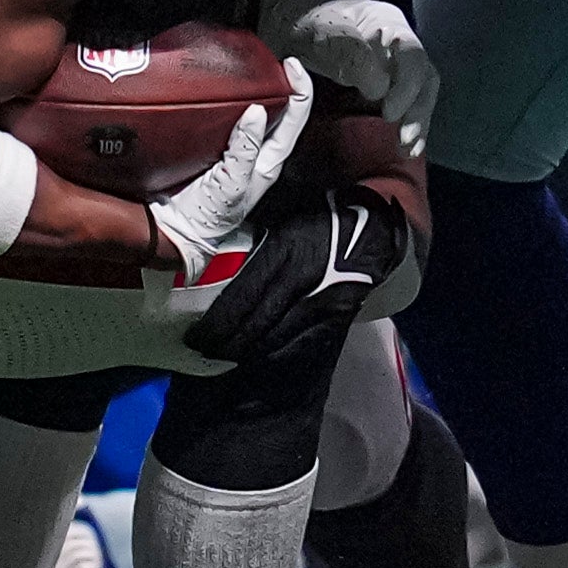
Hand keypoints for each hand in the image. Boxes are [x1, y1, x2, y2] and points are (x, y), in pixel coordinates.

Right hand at [146, 63, 311, 268]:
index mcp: (267, 161)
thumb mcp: (232, 185)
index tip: (292, 66)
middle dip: (279, 83)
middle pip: (277, 111)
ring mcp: (233, 149)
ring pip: (251, 112)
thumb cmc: (208, 218)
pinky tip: (216, 90)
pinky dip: (224, 101)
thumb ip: (244, 150)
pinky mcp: (210, 146)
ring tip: (247, 68)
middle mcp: (255, 153)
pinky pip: (222, 118)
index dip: (299, 91)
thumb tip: (255, 112)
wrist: (176, 231)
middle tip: (270, 59)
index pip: (294, 121)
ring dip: (253, 90)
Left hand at [180, 184, 412, 365]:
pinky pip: (301, 346)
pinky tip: (258, 361)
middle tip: (202, 351)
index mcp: (285, 249)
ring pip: (278, 340)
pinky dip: (276, 359)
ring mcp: (323, 302)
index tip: (194, 337)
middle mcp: (304, 280)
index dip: (216, 325)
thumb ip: (248, 220)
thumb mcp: (281, 206)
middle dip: (226, 345)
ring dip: (248, 355)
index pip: (243, 299)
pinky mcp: (337, 318)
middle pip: (257, 326)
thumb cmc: (320, 211)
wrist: (372, 228)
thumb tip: (209, 231)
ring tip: (224, 358)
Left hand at [258, 0, 437, 158]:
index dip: (407, 87)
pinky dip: (403, 123)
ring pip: (417, 92)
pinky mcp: (380, 83)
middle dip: (418, 111)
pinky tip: (402, 144)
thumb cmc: (301, 23)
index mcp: (386, 23)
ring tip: (409, 149)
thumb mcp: (322, 34)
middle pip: (422, 77)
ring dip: (416, 121)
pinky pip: (401, 102)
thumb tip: (381, 89)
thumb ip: (352, 56)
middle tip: (406, 140)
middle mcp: (395, 44)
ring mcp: (390, 63)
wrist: (283, 24)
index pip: (412, 55)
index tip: (390, 113)